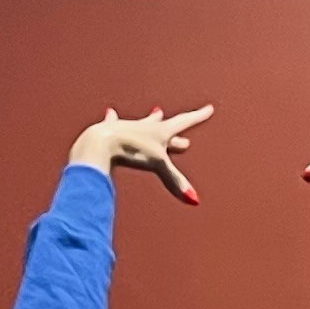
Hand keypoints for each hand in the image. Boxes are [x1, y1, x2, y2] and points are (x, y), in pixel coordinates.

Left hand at [72, 104, 213, 206]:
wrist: (101, 141)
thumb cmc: (130, 149)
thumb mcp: (157, 165)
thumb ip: (174, 181)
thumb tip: (193, 199)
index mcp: (161, 131)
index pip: (184, 122)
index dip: (198, 117)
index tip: (208, 109)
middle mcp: (146, 126)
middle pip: (165, 129)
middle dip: (176, 135)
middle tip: (184, 141)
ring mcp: (129, 127)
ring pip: (144, 123)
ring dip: (152, 121)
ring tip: (156, 113)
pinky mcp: (111, 130)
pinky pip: (116, 123)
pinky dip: (115, 120)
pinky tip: (110, 113)